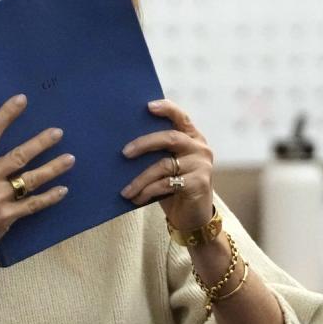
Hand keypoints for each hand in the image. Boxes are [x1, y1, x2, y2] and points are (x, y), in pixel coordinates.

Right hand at [0, 94, 73, 275]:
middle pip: (20, 155)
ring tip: (70, 158)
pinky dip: (50, 196)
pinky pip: (33, 204)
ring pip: (32, 179)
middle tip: (58, 132)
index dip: (6, 115)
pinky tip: (62, 189)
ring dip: (54, 167)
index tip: (22, 100)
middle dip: (42, 142)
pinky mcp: (6, 217)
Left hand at [119, 99, 214, 229]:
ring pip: (163, 165)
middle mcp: (199, 148)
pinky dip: (147, 191)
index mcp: (191, 137)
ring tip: (125, 190)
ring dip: (140, 178)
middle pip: (170, 138)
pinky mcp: (199, 183)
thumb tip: (120, 144)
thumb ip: (154, 152)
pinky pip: (166, 183)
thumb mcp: (164, 165)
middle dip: (144, 144)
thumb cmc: (173, 186)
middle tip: (124, 153)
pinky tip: (135, 198)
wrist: (193, 217)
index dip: (166, 109)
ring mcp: (201, 165)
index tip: (148, 106)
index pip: (180, 117)